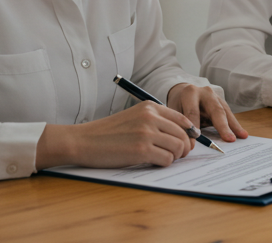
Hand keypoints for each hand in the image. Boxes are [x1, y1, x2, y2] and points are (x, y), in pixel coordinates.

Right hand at [36, 100, 195, 169]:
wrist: (83, 141)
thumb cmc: (107, 133)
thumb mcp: (134, 118)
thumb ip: (156, 122)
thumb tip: (184, 137)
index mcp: (150, 107)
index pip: (183, 119)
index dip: (189, 134)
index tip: (186, 143)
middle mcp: (151, 117)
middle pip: (184, 135)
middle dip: (184, 148)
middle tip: (176, 155)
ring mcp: (146, 133)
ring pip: (178, 148)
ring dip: (174, 157)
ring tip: (163, 158)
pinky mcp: (141, 150)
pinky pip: (167, 159)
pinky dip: (164, 164)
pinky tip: (153, 162)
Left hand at [166, 83, 249, 141]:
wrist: (183, 92)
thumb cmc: (178, 104)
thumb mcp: (174, 111)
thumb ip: (180, 124)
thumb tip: (189, 143)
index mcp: (190, 93)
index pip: (193, 112)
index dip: (193, 129)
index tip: (193, 145)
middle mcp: (206, 92)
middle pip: (216, 110)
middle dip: (223, 126)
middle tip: (229, 139)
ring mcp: (216, 96)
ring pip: (226, 112)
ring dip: (234, 126)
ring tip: (242, 136)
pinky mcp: (222, 103)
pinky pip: (229, 115)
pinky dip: (234, 125)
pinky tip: (242, 134)